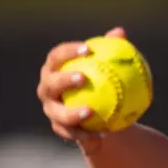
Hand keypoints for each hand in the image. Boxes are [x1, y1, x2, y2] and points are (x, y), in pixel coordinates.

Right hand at [37, 26, 127, 151]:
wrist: (97, 111)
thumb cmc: (100, 81)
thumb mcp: (107, 66)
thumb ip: (111, 49)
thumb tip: (120, 32)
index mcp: (55, 69)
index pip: (57, 56)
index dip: (68, 51)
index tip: (88, 49)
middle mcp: (47, 89)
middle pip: (50, 83)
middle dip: (63, 80)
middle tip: (83, 78)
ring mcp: (51, 109)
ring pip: (57, 113)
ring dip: (71, 113)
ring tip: (89, 112)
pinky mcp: (59, 128)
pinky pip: (69, 133)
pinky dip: (84, 134)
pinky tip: (100, 135)